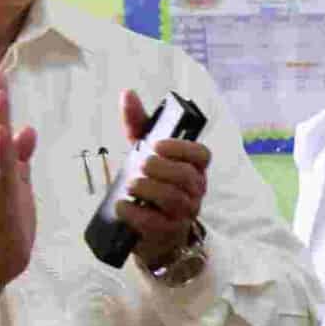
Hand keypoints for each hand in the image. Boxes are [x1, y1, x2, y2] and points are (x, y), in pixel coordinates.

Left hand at [118, 89, 211, 270]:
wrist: (152, 231)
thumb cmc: (150, 185)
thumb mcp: (144, 152)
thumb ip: (138, 124)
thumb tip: (127, 93)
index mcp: (193, 169)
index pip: (202, 155)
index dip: (182, 148)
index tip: (158, 145)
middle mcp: (195, 190)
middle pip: (185, 176)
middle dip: (159, 168)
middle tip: (141, 166)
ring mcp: (184, 213)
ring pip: (172, 197)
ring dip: (146, 188)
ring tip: (131, 185)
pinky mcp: (168, 232)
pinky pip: (154, 221)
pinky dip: (134, 212)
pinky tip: (123, 206)